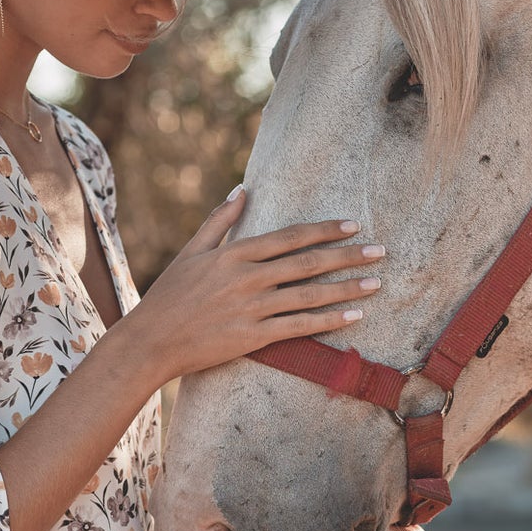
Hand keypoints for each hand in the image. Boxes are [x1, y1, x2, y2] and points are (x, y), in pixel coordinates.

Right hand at [128, 187, 385, 384]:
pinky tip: (354, 316)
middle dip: (347, 255)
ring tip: (376, 283)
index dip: (325, 230)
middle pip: (308, 263)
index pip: (290, 237)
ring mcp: (252, 308)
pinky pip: (300, 327)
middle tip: (380, 251)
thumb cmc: (169, 296)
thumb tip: (243, 189)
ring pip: (310, 295)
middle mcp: (248, 278)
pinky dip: (329, 321)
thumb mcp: (191, 251)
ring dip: (347, 288)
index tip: (353, 226)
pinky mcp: (254, 337)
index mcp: (235, 253)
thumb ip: (219, 220)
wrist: (151, 341)